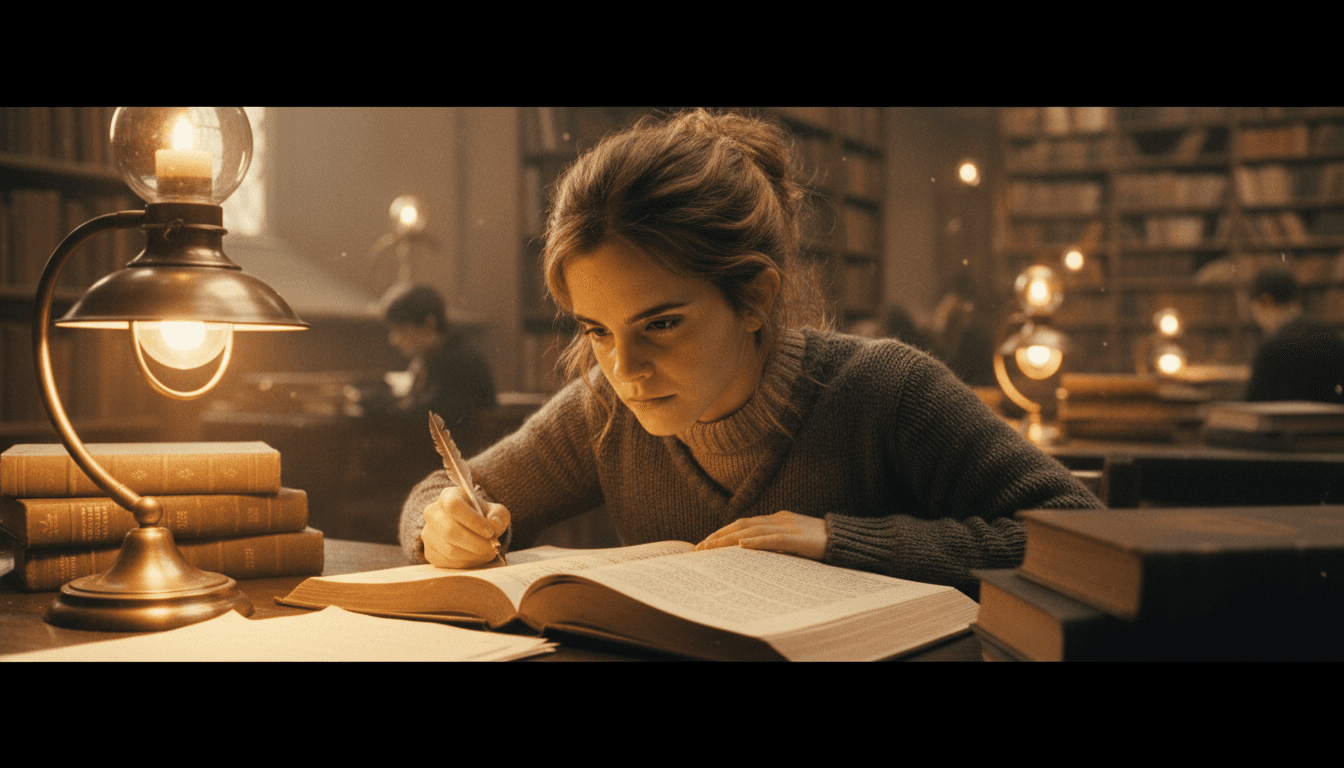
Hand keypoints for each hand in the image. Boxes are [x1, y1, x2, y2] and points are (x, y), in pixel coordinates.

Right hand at [421, 486, 509, 568]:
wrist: (468, 527)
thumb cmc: (482, 517)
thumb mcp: (495, 511)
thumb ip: (498, 515)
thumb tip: (493, 524)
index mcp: (448, 496)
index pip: (454, 506)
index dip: (472, 521)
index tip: (490, 532)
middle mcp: (433, 513)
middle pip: (450, 531)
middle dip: (475, 543)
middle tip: (492, 547)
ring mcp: (428, 533)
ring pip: (449, 550)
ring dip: (473, 555)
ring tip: (487, 553)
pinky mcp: (429, 551)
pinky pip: (447, 562)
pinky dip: (465, 563)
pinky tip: (476, 557)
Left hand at [695, 511, 827, 561]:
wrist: (844, 539)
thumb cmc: (819, 544)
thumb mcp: (794, 543)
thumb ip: (776, 545)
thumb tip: (753, 556)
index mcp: (777, 519)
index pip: (743, 523)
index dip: (723, 532)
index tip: (706, 543)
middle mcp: (778, 519)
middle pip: (741, 525)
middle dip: (719, 536)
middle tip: (700, 548)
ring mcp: (787, 526)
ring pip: (751, 530)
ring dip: (728, 539)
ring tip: (711, 548)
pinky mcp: (797, 538)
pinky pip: (772, 539)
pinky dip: (754, 542)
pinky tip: (741, 546)